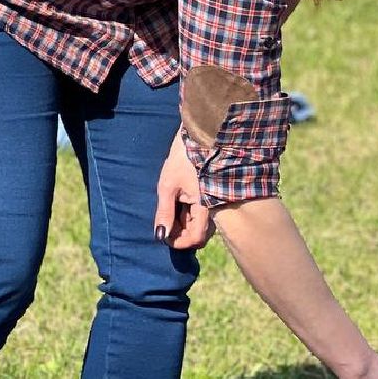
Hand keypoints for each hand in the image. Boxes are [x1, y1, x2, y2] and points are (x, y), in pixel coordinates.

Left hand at [155, 130, 213, 249]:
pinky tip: (182, 200)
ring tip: (172, 206)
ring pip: (202, 225)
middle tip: (164, 220)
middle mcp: (215, 208)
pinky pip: (204, 214)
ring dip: (185, 223)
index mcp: (206, 207)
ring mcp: (217, 202)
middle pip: (199, 234)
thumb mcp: (168, 186)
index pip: (195, 239)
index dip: (178, 242)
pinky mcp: (215, 196)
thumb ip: (164, 213)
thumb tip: (160, 236)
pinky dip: (191, 214)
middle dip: (180, 232)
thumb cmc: (183, 159)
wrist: (201, 136)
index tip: (163, 234)